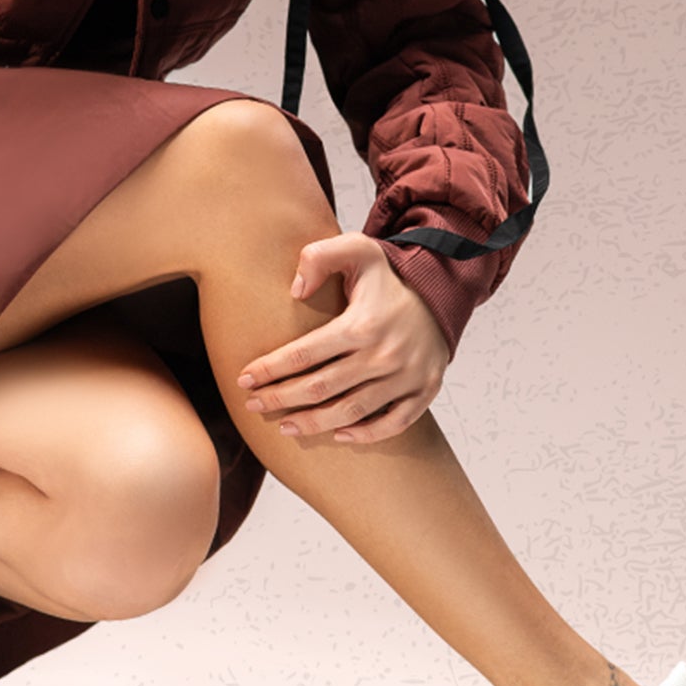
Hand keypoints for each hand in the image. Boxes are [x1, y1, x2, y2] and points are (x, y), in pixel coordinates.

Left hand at [234, 233, 452, 442]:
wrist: (442, 294)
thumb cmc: (388, 277)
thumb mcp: (357, 250)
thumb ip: (320, 257)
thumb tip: (294, 290)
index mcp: (363, 324)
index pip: (303, 354)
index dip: (269, 369)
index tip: (244, 379)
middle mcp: (384, 355)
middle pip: (320, 388)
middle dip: (280, 398)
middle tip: (253, 405)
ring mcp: (406, 377)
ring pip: (351, 412)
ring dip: (313, 423)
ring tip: (283, 425)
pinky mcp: (424, 391)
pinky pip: (392, 424)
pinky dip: (364, 434)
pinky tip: (338, 434)